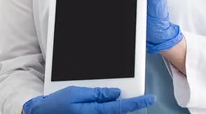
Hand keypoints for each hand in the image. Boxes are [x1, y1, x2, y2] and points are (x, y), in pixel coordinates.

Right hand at [23, 86, 155, 113]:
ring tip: (124, 98)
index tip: (150, 98)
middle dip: (130, 105)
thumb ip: (96, 94)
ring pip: (112, 113)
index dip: (136, 102)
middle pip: (119, 112)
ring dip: (119, 107)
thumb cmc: (56, 104)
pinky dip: (110, 109)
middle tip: (141, 97)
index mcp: (94, 111)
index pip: (120, 106)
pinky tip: (109, 102)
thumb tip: (115, 93)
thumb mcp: (74, 93)